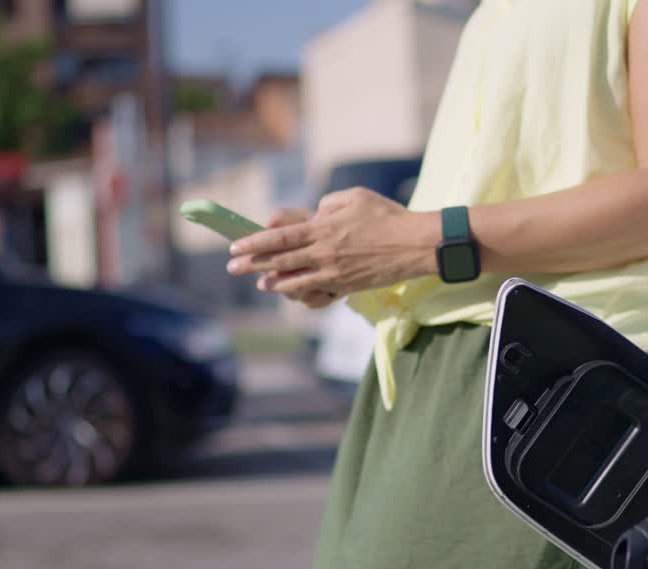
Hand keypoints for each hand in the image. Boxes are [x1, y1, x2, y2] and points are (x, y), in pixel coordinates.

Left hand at [226, 188, 436, 305]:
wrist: (415, 245)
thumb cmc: (387, 216)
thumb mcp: (354, 197)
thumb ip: (326, 204)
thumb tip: (310, 216)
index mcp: (324, 228)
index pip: (279, 237)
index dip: (254, 242)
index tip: (235, 246)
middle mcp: (324, 253)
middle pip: (279, 260)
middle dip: (252, 264)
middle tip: (232, 267)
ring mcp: (334, 273)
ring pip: (294, 281)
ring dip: (273, 282)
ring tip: (260, 282)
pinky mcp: (346, 286)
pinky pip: (316, 293)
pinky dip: (299, 293)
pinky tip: (290, 291)